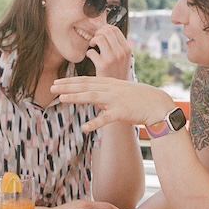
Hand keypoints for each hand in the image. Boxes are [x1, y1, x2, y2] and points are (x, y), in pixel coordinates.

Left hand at [51, 77, 176, 132]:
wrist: (157, 104)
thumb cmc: (139, 99)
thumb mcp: (120, 92)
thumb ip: (106, 94)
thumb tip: (94, 101)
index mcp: (109, 83)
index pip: (86, 80)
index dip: (70, 81)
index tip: (57, 82)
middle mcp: (111, 88)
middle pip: (85, 86)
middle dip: (67, 86)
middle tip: (51, 87)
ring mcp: (116, 99)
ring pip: (92, 96)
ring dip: (76, 97)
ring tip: (61, 98)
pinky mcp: (122, 112)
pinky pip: (106, 118)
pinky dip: (96, 123)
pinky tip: (85, 128)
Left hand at [86, 25, 131, 79]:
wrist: (119, 92)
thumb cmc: (118, 73)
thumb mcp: (123, 59)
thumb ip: (118, 46)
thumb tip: (106, 30)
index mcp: (127, 49)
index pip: (115, 29)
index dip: (104, 28)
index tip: (100, 34)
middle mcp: (121, 52)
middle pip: (106, 31)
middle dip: (98, 33)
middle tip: (95, 40)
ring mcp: (113, 59)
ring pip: (99, 38)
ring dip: (92, 40)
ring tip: (92, 46)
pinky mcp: (103, 66)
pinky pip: (92, 52)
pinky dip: (89, 53)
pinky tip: (91, 57)